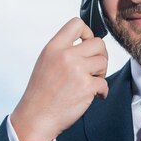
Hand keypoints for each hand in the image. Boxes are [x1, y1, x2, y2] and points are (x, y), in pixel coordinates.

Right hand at [11, 18, 108, 140]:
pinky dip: (102, 91)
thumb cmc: (41, 91)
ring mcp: (77, 71)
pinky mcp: (86, 87)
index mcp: (54, 47)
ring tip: (91, 81)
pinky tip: (94, 95)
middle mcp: (66, 56)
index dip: (87, 33)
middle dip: (100, 55)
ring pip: (103, 62)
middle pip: (98, 43)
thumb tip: (86, 42)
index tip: (86, 45)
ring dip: (101, 72)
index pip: (76, 23)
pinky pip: (104, 83)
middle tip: (94, 67)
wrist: (36, 117)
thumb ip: (63, 49)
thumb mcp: (46, 61)